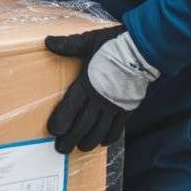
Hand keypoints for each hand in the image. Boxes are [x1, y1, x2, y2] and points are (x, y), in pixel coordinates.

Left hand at [45, 24, 156, 153]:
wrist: (143, 50)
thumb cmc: (113, 45)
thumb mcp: (88, 41)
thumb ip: (68, 45)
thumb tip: (47, 42)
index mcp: (88, 83)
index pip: (71, 107)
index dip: (61, 121)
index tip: (53, 131)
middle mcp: (100, 99)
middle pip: (83, 124)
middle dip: (71, 138)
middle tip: (61, 149)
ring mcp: (115, 105)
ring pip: (99, 130)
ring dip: (88, 141)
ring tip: (80, 148)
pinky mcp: (127, 108)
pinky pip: (117, 128)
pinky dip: (109, 137)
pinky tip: (102, 142)